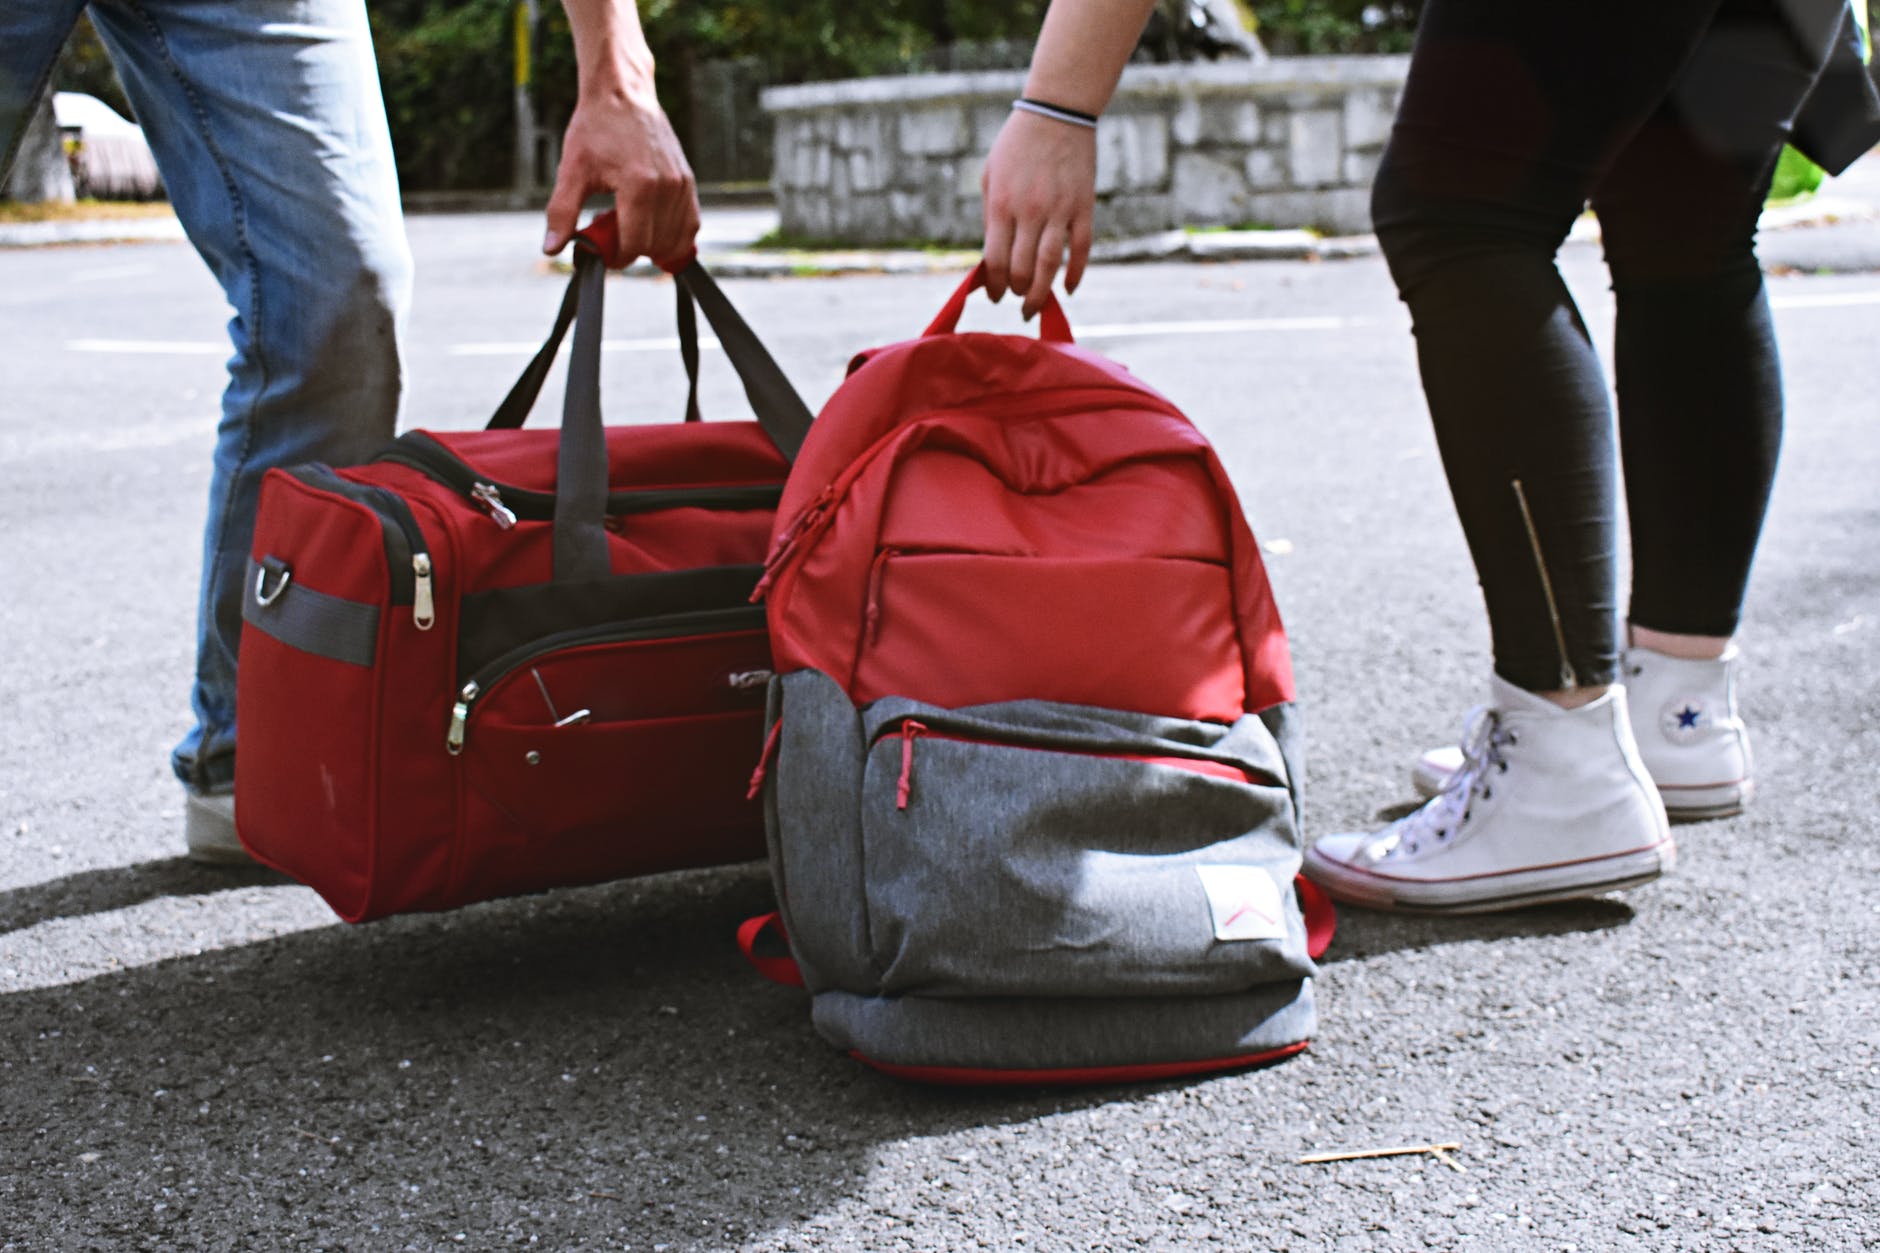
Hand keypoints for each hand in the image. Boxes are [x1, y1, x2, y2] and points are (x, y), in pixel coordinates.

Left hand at [543, 84, 699, 269]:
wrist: (622, 94)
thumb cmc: (595, 128)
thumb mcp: (572, 170)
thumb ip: (562, 212)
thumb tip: (552, 248)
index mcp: (639, 186)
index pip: (634, 245)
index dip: (616, 256)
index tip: (602, 251)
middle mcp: (667, 187)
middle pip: (654, 246)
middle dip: (631, 250)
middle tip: (610, 232)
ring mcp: (682, 185)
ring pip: (674, 241)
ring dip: (652, 245)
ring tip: (629, 226)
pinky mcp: (689, 182)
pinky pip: (690, 226)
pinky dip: (673, 237)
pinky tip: (652, 228)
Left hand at [981, 109, 1096, 318]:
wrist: (1056, 113)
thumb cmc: (1017, 146)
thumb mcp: (991, 177)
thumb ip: (991, 217)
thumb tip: (993, 258)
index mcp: (1001, 205)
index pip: (996, 260)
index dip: (994, 286)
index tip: (996, 295)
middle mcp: (1030, 211)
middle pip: (1022, 269)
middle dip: (1017, 293)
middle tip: (1017, 301)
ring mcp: (1059, 210)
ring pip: (1051, 266)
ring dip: (1042, 293)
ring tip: (1035, 307)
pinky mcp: (1083, 207)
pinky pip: (1081, 249)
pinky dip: (1076, 273)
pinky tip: (1069, 288)